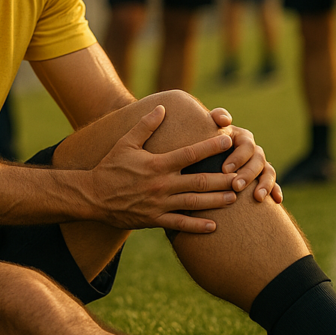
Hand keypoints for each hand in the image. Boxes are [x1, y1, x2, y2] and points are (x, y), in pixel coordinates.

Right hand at [90, 105, 237, 233]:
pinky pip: (180, 224)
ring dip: (217, 201)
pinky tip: (214, 227)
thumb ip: (146, 125)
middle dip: (223, 178)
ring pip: (194, 204)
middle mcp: (162, 184)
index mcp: (157, 164)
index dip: (210, 147)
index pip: (190, 154)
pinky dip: (197, 226)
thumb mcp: (126, 142)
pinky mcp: (154, 219)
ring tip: (235, 198)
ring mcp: (159, 204)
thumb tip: (162, 108)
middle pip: (199, 181)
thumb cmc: (110, 166)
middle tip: (242, 176)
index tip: (228, 140)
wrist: (92, 196)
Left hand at [210, 108, 281, 203]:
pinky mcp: (262, 177)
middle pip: (258, 160)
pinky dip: (275, 190)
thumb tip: (225, 120)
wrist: (206, 155)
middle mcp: (253, 149)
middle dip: (248, 174)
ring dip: (265, 184)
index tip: (224, 170)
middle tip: (236, 186)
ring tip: (257, 198)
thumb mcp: (210, 126)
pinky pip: (273, 183)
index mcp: (242, 136)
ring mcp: (260, 163)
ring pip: (268, 172)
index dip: (238, 157)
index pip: (246, 146)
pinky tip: (276, 200)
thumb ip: (217, 117)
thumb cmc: (206, 139)